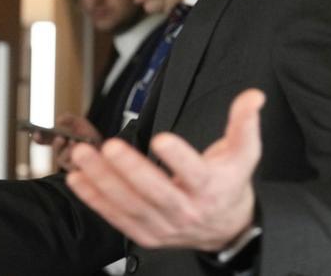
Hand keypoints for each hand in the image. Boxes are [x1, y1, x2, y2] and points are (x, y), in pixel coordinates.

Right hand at [29, 114, 100, 171]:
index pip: (43, 140)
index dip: (37, 138)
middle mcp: (60, 152)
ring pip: (60, 158)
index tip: (35, 133)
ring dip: (66, 150)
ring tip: (72, 141)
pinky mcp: (74, 170)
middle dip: (54, 144)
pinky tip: (79, 149)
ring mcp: (67, 162)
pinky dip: (76, 157)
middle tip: (59, 137)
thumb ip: (69, 118)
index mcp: (57, 140)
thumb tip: (58, 120)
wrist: (106, 148)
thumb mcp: (79, 122)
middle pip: (52, 149)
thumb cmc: (89, 135)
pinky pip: (71, 165)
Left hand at [65, 89, 264, 251]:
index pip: (196, 174)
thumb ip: (244, 123)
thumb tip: (253, 96)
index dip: (179, 158)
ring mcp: (165, 226)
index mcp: (211, 188)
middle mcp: (187, 211)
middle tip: (109, 147)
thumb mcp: (243, 154)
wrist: (227, 230)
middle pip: (157, 192)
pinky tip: (78, 180)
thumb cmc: (229, 185)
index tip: (161, 139)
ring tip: (83, 156)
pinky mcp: (146, 235)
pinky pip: (117, 218)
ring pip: (131, 205)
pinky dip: (95, 200)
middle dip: (130, 169)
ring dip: (103, 181)